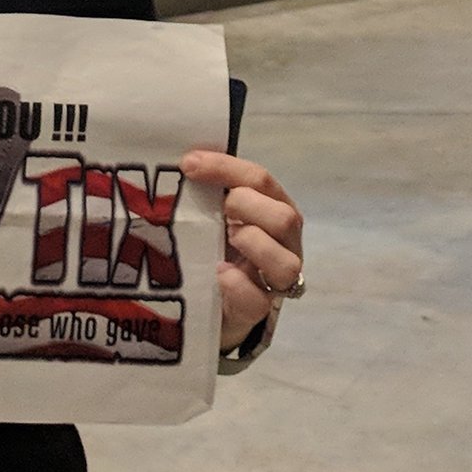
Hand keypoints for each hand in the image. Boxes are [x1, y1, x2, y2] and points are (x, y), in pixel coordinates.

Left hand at [182, 148, 302, 348]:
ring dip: (253, 243)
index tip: (189, 164)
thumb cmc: (216, 246)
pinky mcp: (257, 311)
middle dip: (248, 206)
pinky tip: (217, 273)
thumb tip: (184, 160)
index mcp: (273, 209)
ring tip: (227, 239)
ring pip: (287, 263)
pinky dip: (237, 283)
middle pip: (287, 218)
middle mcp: (284, 244)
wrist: (210, 303)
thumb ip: (210, 191)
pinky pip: (258, 300)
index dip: (226, 168)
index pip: (261, 180)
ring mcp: (275, 281)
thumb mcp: (215, 215)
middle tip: (219, 208)